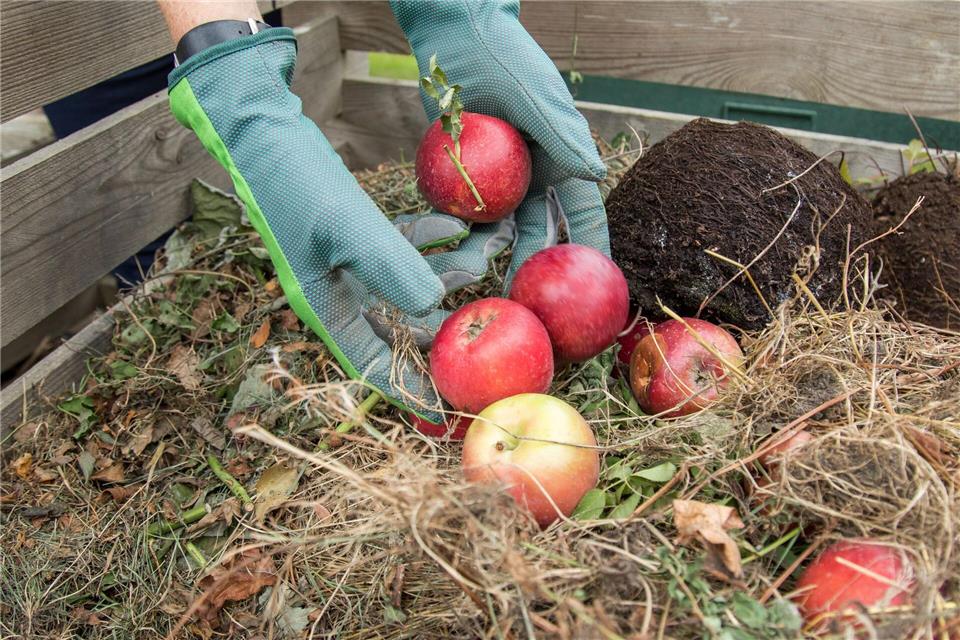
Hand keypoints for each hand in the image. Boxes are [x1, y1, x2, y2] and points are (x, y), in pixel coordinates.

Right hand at [168, 29, 463, 419]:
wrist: (260, 129)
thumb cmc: (289, 181)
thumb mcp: (342, 224)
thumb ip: (388, 264)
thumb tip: (435, 304)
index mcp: (326, 308)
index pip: (372, 365)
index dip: (409, 388)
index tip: (448, 408)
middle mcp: (341, 294)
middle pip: (404, 325)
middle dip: (451, 318)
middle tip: (499, 314)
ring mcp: (351, 264)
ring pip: (412, 281)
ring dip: (452, 267)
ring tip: (494, 246)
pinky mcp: (361, 234)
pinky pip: (405, 249)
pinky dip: (432, 239)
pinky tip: (457, 225)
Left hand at [391, 0, 608, 292]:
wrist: (454, 40)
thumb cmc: (505, 58)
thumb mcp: (536, 95)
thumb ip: (563, 135)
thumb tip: (598, 174)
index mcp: (560, 165)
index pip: (582, 217)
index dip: (590, 253)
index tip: (597, 289)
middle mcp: (531, 181)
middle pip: (534, 237)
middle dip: (529, 270)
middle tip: (524, 302)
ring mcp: (494, 184)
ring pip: (491, 232)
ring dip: (481, 256)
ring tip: (467, 277)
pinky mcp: (460, 180)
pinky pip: (456, 214)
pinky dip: (449, 233)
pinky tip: (438, 252)